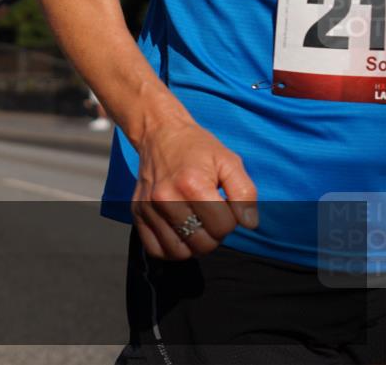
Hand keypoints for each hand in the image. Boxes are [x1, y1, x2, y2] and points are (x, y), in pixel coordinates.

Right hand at [132, 121, 257, 260]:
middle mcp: (166, 198)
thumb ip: (245, 193)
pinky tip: (178, 234)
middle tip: (210, 216)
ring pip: (179, 251)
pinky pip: (155, 249)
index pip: (222, 227)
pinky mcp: (137, 212)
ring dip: (193, 244)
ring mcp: (148, 207)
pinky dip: (170, 249)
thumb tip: (249, 224)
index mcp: (192, 184)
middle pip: (201, 243)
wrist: (160, 133)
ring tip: (195, 226)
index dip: (231, 220)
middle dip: (213, 235)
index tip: (224, 205)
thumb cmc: (197, 148)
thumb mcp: (229, 161)